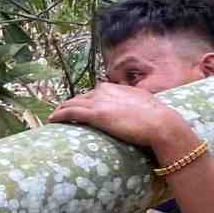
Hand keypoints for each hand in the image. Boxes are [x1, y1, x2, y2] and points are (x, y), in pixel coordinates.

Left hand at [50, 83, 191, 154]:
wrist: (161, 124)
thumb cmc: (158, 118)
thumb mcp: (145, 105)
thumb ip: (136, 104)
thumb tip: (139, 111)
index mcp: (117, 88)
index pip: (95, 93)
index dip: (86, 100)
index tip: (81, 107)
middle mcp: (105, 91)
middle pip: (82, 97)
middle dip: (71, 104)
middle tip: (62, 113)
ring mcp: (99, 102)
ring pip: (72, 103)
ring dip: (61, 110)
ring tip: (54, 116)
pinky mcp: (95, 114)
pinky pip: (71, 112)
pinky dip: (59, 115)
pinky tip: (52, 120)